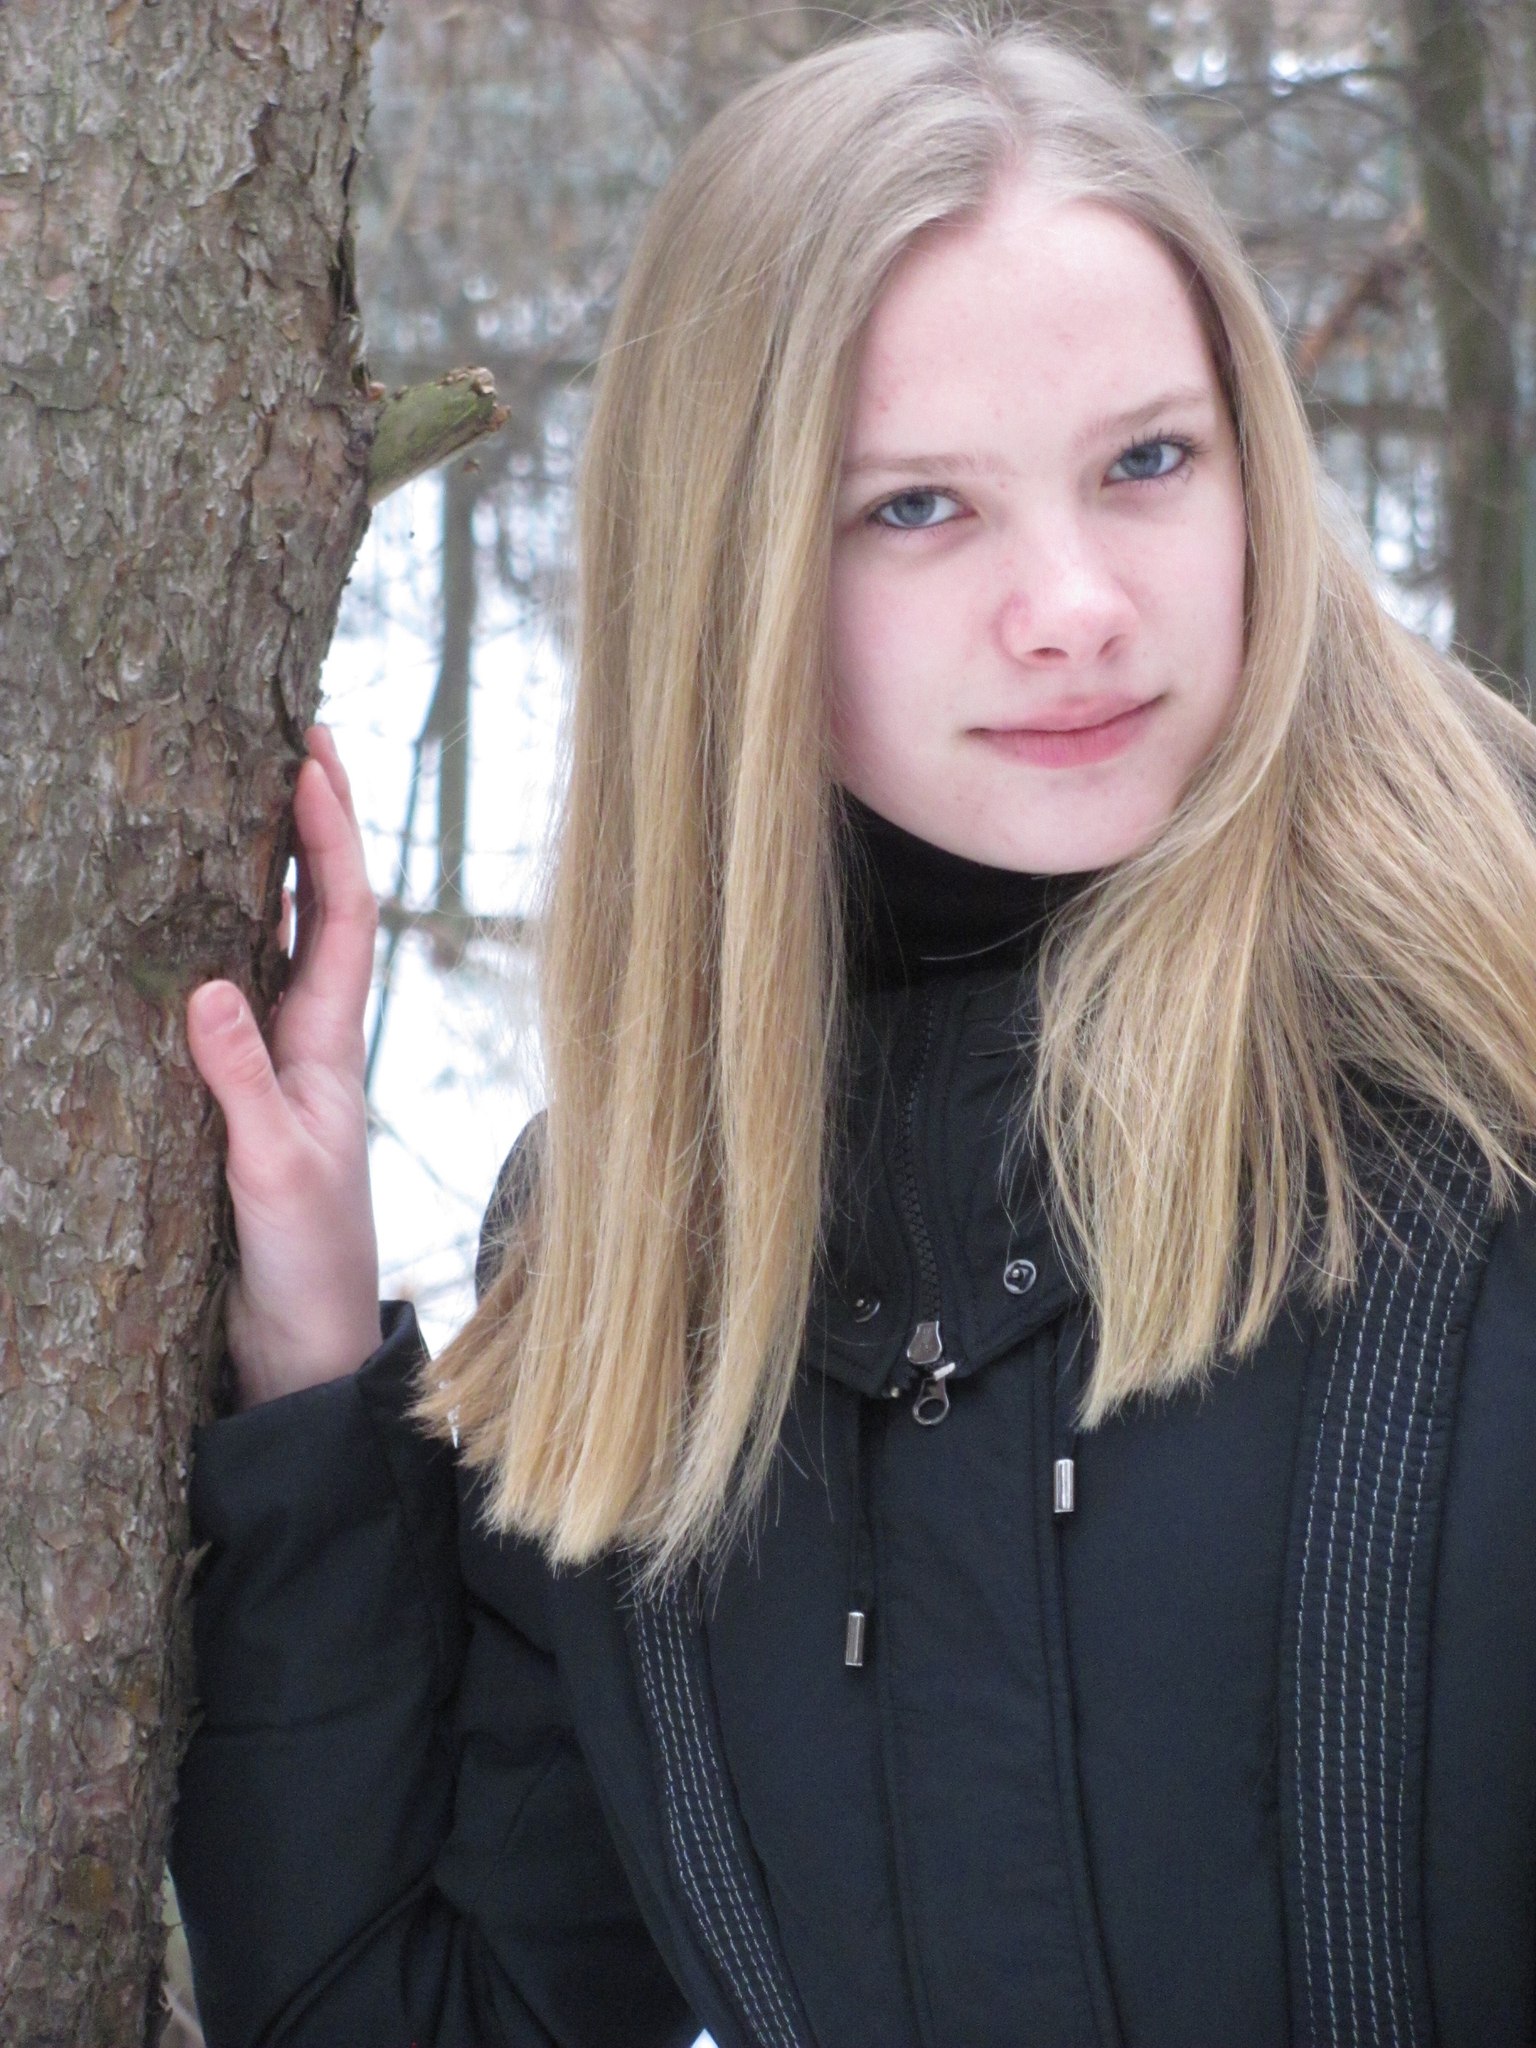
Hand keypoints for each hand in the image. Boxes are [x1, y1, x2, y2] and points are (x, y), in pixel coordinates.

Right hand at [187, 726, 381, 1408]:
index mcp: (332, 1046)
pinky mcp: (239, 1100)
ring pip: (277, 946)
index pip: (343, 915)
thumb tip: (207, 988)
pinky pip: (233, 999)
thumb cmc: (307, 1263)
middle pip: (318, 909)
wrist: (303, 1346)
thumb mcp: (275, 1173)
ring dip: (270, 870)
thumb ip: (242, 1086)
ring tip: (242, 793)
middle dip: (308, 824)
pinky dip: (220, 941)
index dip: (332, 835)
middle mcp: (311, 1041)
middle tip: (288, 736)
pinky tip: (190, 915)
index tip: (312, 755)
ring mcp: (277, 1067)